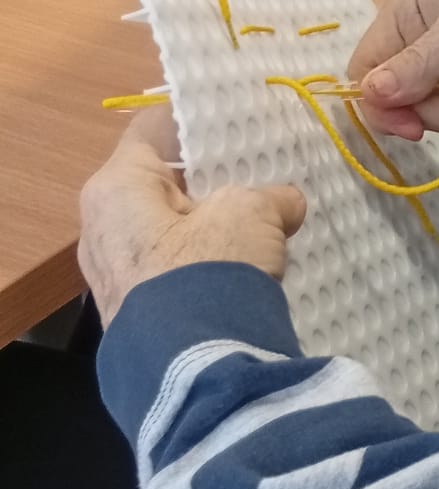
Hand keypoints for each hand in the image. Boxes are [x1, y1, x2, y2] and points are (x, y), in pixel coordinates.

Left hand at [79, 107, 305, 328]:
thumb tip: (287, 204)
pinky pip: (176, 271)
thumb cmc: (209, 268)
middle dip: (211, 181)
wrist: (198, 369)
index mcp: (115, 188)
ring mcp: (116, 275)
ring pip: (171, 231)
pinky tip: (249, 268)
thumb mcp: (251, 212)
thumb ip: (271, 196)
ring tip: (262, 225)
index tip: (236, 120)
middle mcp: (102, 228)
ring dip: (213, 227)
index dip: (195, 120)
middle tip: (259, 175)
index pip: (152, 129)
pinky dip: (208, 264)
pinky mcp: (138, 314)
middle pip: (162, 183)